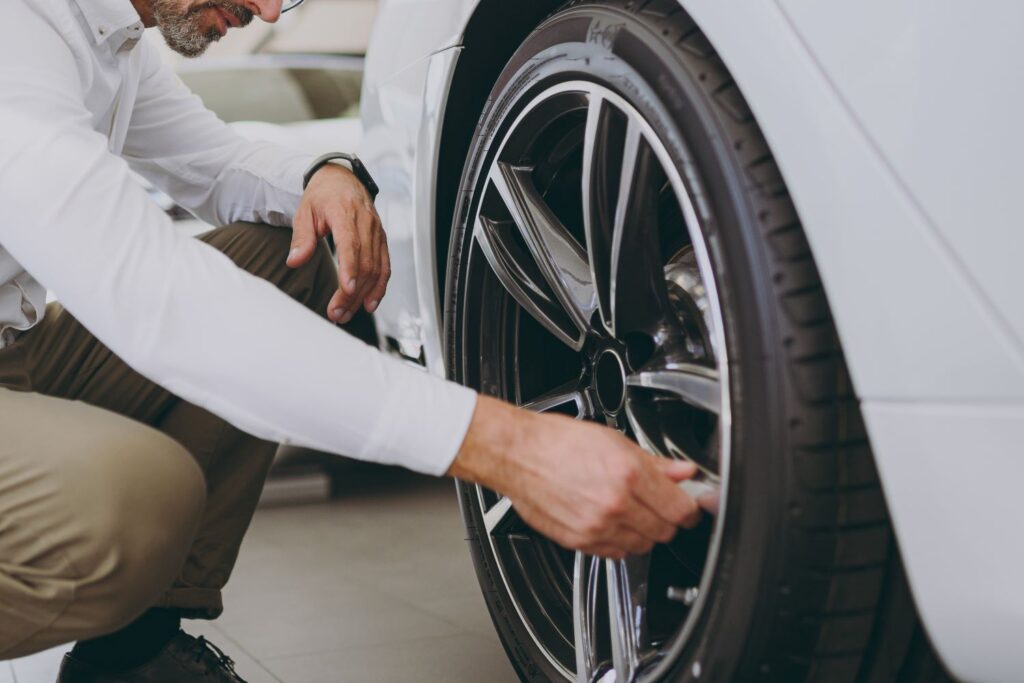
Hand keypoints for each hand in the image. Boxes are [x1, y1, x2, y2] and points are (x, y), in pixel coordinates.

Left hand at [287, 163, 390, 323]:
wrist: (343, 179)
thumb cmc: (322, 196)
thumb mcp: (304, 212)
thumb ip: (302, 238)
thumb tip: (294, 261)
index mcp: (345, 212)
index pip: (351, 244)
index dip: (350, 268)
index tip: (346, 289)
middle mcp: (366, 223)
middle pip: (364, 263)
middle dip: (352, 292)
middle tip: (336, 313)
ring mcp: (377, 232)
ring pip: (376, 269)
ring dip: (363, 295)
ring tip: (347, 313)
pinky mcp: (382, 241)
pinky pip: (385, 266)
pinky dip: (379, 287)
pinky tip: (370, 303)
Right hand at [449, 396, 701, 558]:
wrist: (517, 454)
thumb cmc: (557, 442)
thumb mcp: (613, 440)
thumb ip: (653, 462)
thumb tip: (681, 472)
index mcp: (628, 474)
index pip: (680, 508)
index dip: (690, 508)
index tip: (689, 505)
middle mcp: (615, 504)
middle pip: (665, 531)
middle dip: (667, 520)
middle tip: (659, 505)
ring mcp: (597, 526)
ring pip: (642, 546)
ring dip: (644, 533)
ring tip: (631, 512)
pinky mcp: (579, 541)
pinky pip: (615, 553)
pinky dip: (620, 542)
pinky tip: (611, 522)